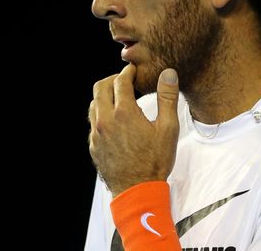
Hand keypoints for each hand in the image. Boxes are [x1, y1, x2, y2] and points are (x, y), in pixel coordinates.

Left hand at [88, 64, 179, 196]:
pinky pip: (93, 122)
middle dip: (112, 79)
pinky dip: (101, 114)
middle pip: (100, 87)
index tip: (133, 71)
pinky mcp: (93, 145)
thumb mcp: (168, 128)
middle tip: (124, 80)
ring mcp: (96, 133)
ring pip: (94, 104)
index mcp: (124, 112)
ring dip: (104, 96)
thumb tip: (168, 73)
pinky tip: (114, 120)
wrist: (137, 190)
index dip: (127, 72)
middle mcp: (105, 120)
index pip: (120, 81)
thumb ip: (167, 98)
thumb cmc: (155, 161)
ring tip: (119, 99)